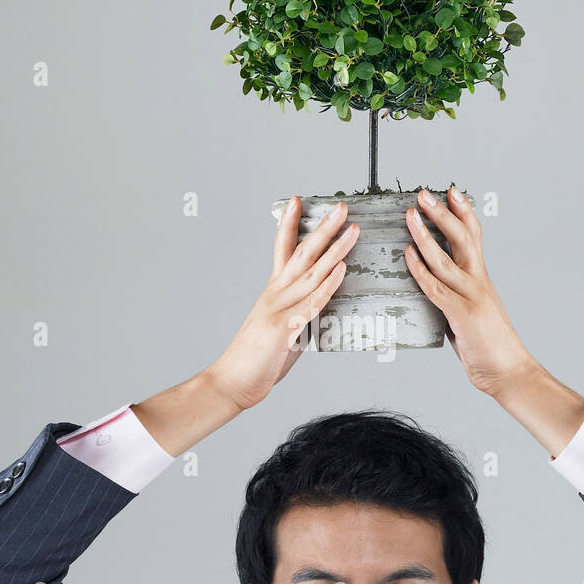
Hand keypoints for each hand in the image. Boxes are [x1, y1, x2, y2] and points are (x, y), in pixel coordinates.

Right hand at [205, 197, 358, 410]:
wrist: (231, 382)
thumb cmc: (255, 359)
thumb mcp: (280, 329)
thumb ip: (298, 314)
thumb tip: (319, 306)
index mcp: (273, 292)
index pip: (281, 249)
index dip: (289, 224)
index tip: (298, 201)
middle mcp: (275, 294)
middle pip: (302, 253)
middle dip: (323, 228)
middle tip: (341, 207)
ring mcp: (279, 309)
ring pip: (312, 272)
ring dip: (334, 249)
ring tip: (352, 231)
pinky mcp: (284, 328)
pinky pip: (311, 302)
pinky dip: (328, 284)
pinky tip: (340, 269)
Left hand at [404, 186, 536, 397]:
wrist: (508, 371)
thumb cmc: (489, 345)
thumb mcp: (471, 312)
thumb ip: (454, 296)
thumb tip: (433, 287)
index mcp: (481, 278)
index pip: (475, 235)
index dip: (463, 211)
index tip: (451, 191)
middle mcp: (478, 282)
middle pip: (462, 238)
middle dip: (442, 213)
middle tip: (424, 194)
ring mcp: (471, 297)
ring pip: (446, 259)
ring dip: (425, 236)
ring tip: (410, 217)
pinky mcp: (463, 315)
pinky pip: (437, 289)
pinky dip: (421, 270)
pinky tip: (409, 256)